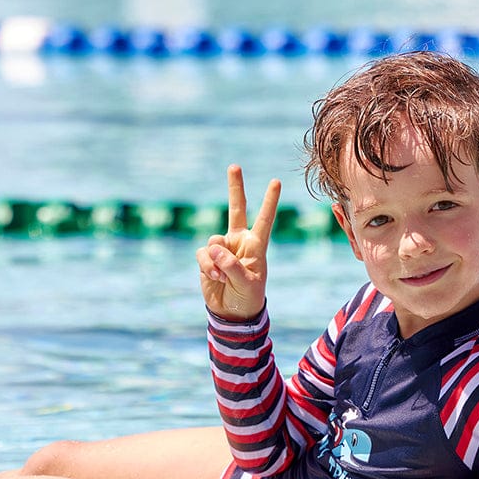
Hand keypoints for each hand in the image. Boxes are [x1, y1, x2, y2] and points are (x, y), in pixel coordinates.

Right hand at [196, 164, 281, 321]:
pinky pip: (202, 254)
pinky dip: (207, 266)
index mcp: (257, 245)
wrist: (231, 312)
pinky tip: (215, 278)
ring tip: (223, 277)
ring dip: (215, 261)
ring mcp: (222, 248)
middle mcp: (239, 241)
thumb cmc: (247, 297)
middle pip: (236, 208)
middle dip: (235, 187)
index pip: (264, 219)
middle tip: (234, 166)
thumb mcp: (246, 283)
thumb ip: (232, 264)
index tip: (276, 181)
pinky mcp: (207, 257)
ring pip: (213, 241)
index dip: (269, 201)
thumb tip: (214, 246)